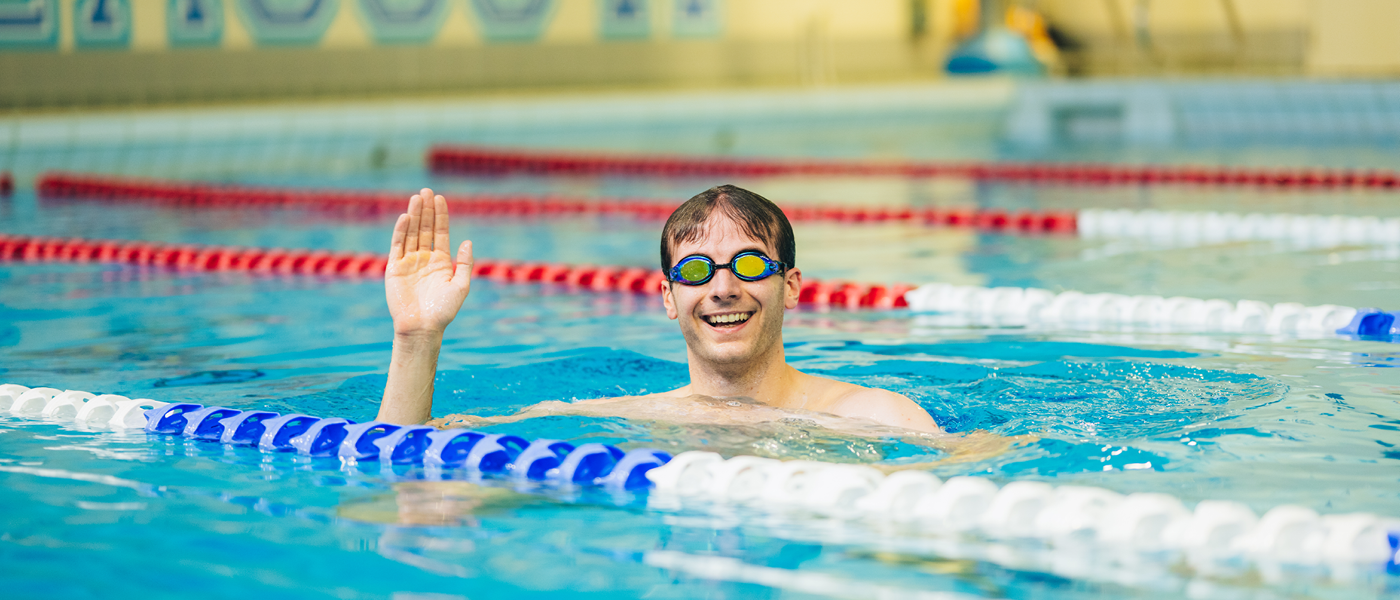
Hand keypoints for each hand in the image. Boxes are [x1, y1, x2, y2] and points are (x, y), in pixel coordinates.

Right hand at [385, 188, 472, 335]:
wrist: (422, 327)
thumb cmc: (444, 310)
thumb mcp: (461, 285)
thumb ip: (464, 263)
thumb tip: (468, 241)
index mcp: (441, 262)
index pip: (440, 233)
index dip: (440, 216)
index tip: (440, 198)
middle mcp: (424, 259)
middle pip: (425, 229)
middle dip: (427, 210)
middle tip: (427, 191)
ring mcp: (409, 262)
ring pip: (411, 233)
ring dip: (414, 215)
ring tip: (417, 197)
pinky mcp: (394, 268)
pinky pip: (397, 245)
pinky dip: (400, 231)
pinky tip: (405, 217)